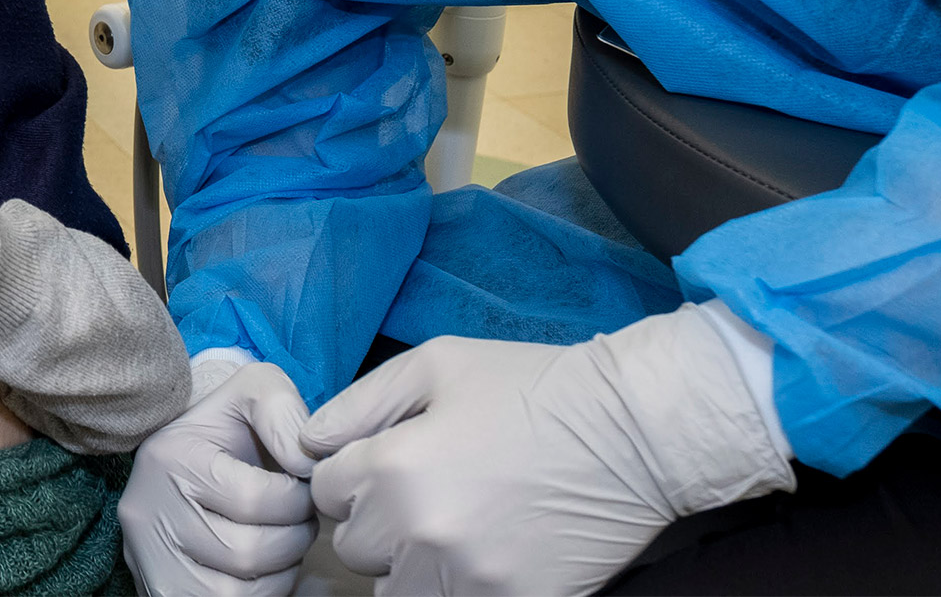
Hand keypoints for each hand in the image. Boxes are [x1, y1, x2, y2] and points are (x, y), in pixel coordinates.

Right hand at [120, 360, 317, 596]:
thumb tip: (306, 462)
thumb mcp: (253, 391)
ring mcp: (151, 559)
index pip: (254, 499)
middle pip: (247, 553)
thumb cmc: (227, 428)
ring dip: (279, 572)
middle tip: (299, 520)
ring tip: (281, 541)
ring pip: (237, 593)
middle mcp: (149, 512)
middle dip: (292, 540)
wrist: (180, 454)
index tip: (300, 486)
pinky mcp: (161, 591)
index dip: (296, 500)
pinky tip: (261, 567)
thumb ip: (283, 411)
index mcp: (170, 457)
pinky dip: (258, 594)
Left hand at [302, 307, 793, 595]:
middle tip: (420, 489)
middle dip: (374, 519)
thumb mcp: (434, 366)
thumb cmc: (531, 387)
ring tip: (448, 522)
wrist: (633, 433)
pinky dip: (452, 585)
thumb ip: (358, 404)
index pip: (325, 493)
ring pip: (395, 591)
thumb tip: (308, 441)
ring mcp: (470, 580)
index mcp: (395, 470)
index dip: (351, 473)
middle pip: (355, 548)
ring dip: (407, 563)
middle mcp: (423, 534)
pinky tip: (479, 548)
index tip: (385, 460)